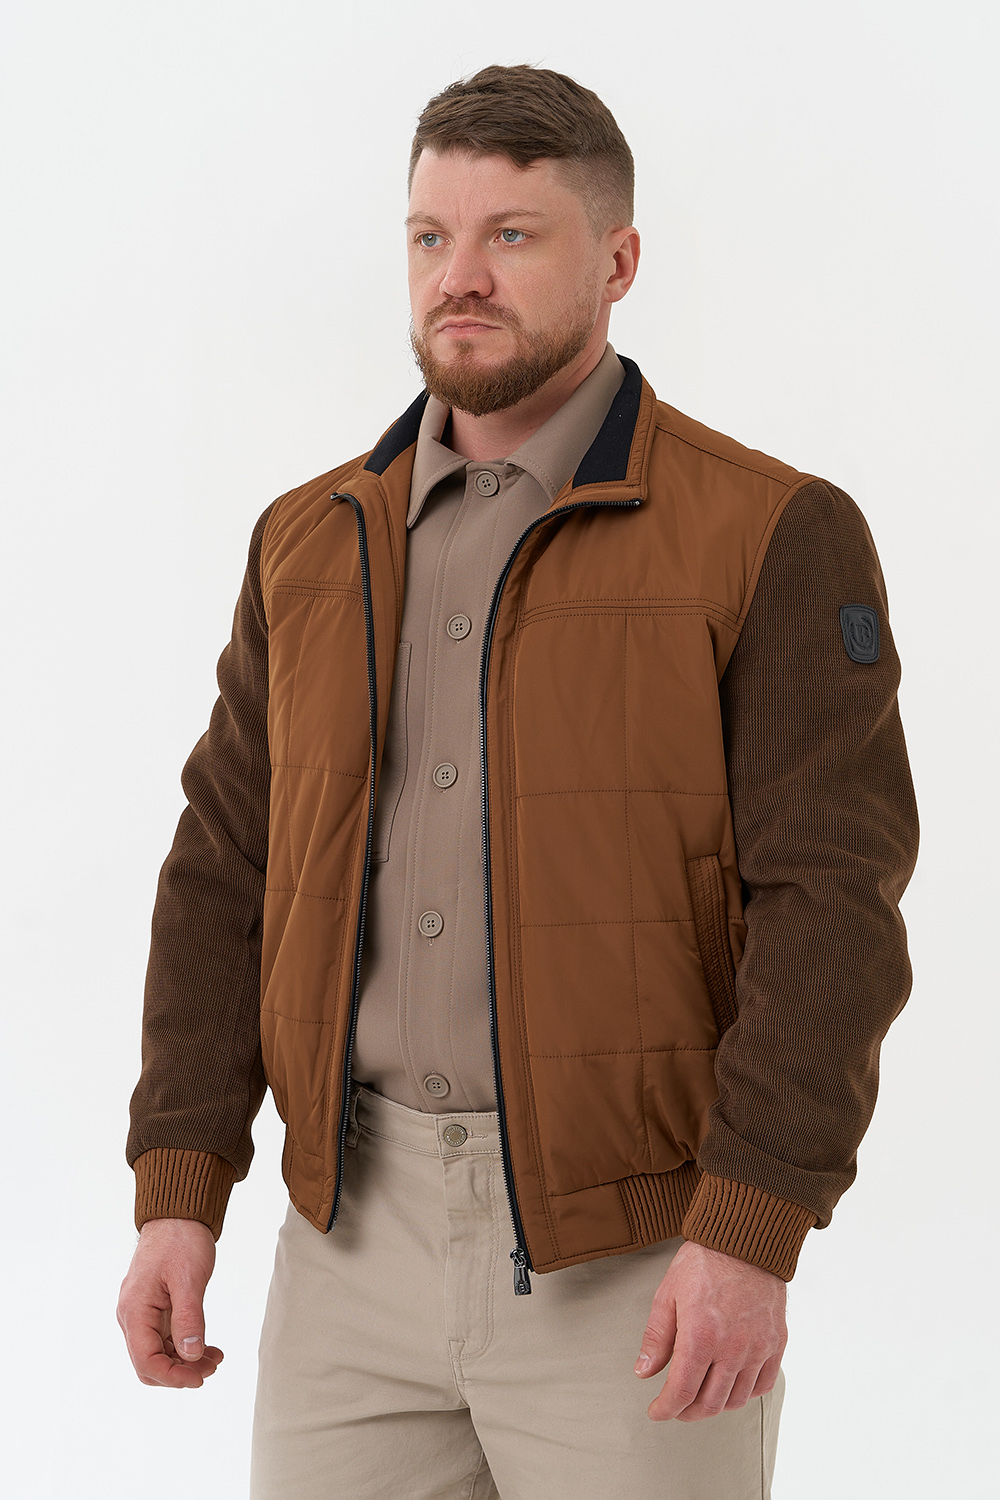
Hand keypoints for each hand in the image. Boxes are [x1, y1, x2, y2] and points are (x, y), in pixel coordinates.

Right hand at [117, 1218, 223, 1388]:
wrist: (178, 1215)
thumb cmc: (180, 1240)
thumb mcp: (189, 1279)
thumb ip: (189, 1318)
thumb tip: (191, 1355)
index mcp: (134, 1311)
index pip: (146, 1361)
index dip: (172, 1377)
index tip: (200, 1378)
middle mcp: (132, 1316)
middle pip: (148, 1364)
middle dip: (179, 1373)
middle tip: (211, 1368)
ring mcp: (142, 1313)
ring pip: (158, 1353)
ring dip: (184, 1361)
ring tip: (215, 1358)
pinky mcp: (154, 1309)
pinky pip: (165, 1338)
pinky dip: (184, 1346)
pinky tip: (207, 1347)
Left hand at [634, 1240, 786, 1420]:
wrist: (745, 1240)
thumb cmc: (704, 1262)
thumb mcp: (668, 1294)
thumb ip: (656, 1337)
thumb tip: (644, 1372)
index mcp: (701, 1336)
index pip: (681, 1392)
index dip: (665, 1409)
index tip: (657, 1411)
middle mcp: (732, 1348)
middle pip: (709, 1403)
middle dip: (687, 1413)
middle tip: (676, 1408)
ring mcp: (758, 1348)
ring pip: (736, 1399)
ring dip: (714, 1406)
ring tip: (700, 1397)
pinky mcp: (776, 1343)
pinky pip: (763, 1385)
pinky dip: (745, 1394)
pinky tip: (731, 1385)